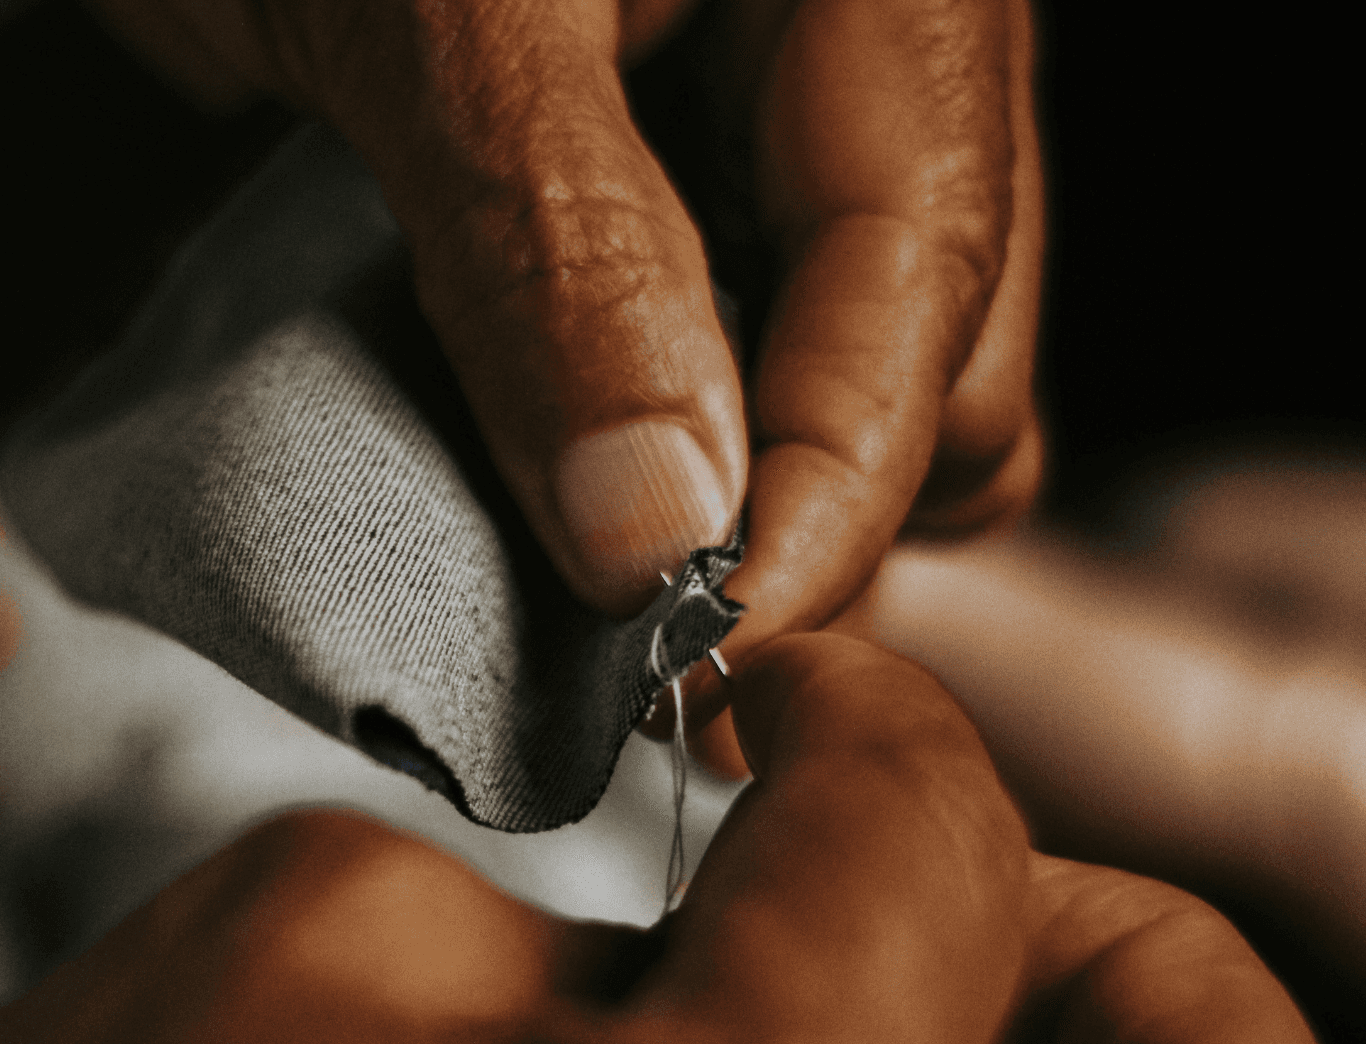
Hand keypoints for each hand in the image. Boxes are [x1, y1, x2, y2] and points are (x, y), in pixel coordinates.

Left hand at [82, 0, 1042, 765]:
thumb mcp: (432, 12)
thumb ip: (564, 257)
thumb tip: (661, 528)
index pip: (923, 275)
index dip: (833, 489)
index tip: (713, 657)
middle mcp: (867, 38)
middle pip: (933, 345)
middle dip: (808, 506)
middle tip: (646, 634)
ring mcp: (782, 101)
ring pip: (856, 364)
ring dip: (750, 491)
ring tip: (614, 565)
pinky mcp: (679, 156)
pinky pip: (744, 331)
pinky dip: (677, 433)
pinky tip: (588, 470)